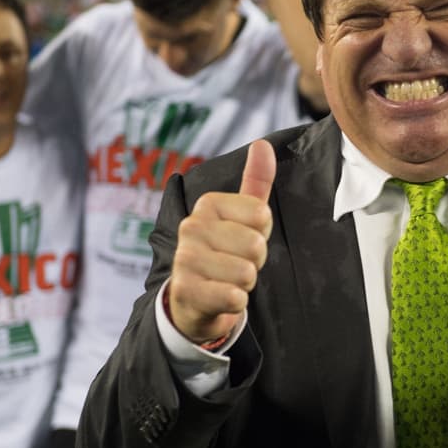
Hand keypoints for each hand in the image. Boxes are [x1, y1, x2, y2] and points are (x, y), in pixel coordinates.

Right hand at [167, 140, 275, 343]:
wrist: (194, 299)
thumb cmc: (224, 253)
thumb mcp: (242, 217)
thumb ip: (255, 181)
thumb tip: (263, 144)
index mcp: (208, 203)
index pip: (262, 216)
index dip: (261, 234)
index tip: (243, 241)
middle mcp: (192, 226)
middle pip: (256, 246)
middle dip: (254, 263)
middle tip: (235, 264)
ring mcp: (185, 258)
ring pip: (246, 273)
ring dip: (244, 284)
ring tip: (226, 281)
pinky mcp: (185, 290)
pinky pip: (233, 297)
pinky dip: (235, 303)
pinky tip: (220, 298)